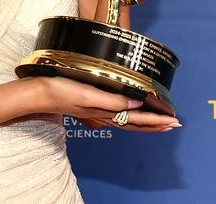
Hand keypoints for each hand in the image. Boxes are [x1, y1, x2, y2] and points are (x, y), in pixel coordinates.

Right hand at [36, 76, 179, 131]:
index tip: (173, 120)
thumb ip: (112, 100)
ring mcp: (98, 112)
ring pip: (128, 121)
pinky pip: (118, 116)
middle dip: (156, 125)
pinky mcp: (93, 107)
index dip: (156, 120)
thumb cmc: (62, 90)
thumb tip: (138, 102)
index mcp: (106, 111)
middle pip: (135, 124)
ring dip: (146, 123)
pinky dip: (131, 117)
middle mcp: (104, 114)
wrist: (40, 93)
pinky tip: (133, 113)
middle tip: (174, 124)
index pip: (137, 119)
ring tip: (161, 122)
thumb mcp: (88, 93)